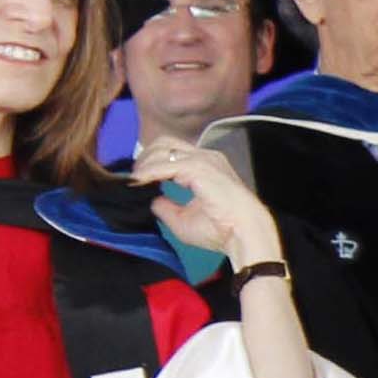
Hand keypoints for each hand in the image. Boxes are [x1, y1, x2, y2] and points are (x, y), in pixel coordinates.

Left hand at [126, 138, 281, 272]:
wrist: (245, 234)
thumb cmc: (222, 230)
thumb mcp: (184, 220)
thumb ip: (167, 207)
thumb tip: (154, 200)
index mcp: (206, 166)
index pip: (172, 152)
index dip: (151, 162)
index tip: (137, 178)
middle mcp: (205, 157)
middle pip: (165, 143)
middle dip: (145, 157)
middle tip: (132, 176)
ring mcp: (203, 160)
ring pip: (164, 150)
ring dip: (145, 163)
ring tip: (133, 179)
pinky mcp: (199, 168)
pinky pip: (166, 165)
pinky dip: (149, 172)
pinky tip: (138, 181)